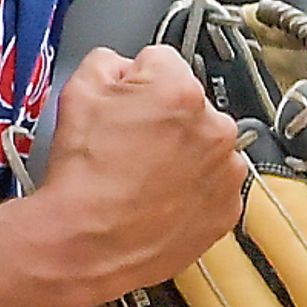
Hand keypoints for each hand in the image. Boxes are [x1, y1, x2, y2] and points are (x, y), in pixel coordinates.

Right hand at [31, 45, 245, 306]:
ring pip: (203, 146)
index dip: (134, 83)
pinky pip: (211, 186)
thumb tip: (122, 66)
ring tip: (142, 178)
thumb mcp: (78, 92)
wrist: (86, 245)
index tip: (123, 105)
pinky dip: (191, 191)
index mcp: (181, 90)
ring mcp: (226, 171)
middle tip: (129, 147)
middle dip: (163, 118)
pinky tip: (158, 201)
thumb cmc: (84, 178)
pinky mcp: (227, 209)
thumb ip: (107, 62)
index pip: (161, 62)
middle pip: (188, 105)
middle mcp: (215, 127)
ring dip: (181, 155)